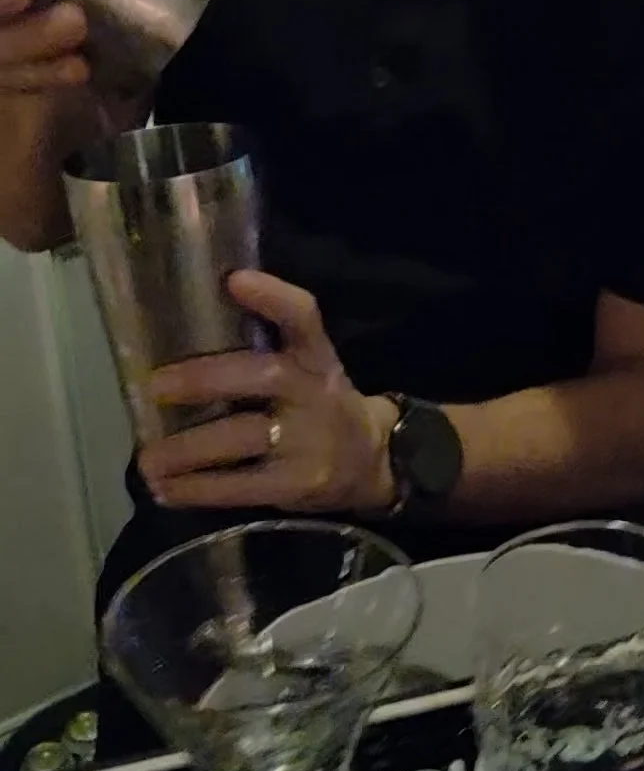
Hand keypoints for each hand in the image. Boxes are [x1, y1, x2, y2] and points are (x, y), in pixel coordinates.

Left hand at [139, 271, 397, 514]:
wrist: (370, 463)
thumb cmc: (315, 405)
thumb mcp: (306, 368)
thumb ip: (261, 351)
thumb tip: (171, 334)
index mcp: (315, 356)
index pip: (303, 317)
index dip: (273, 297)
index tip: (234, 279)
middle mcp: (315, 392)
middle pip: (263, 376)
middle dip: (205, 379)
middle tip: (154, 386)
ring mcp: (310, 442)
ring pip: (243, 437)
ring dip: (188, 449)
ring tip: (147, 459)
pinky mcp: (298, 485)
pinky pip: (242, 487)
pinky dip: (198, 489)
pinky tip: (165, 490)